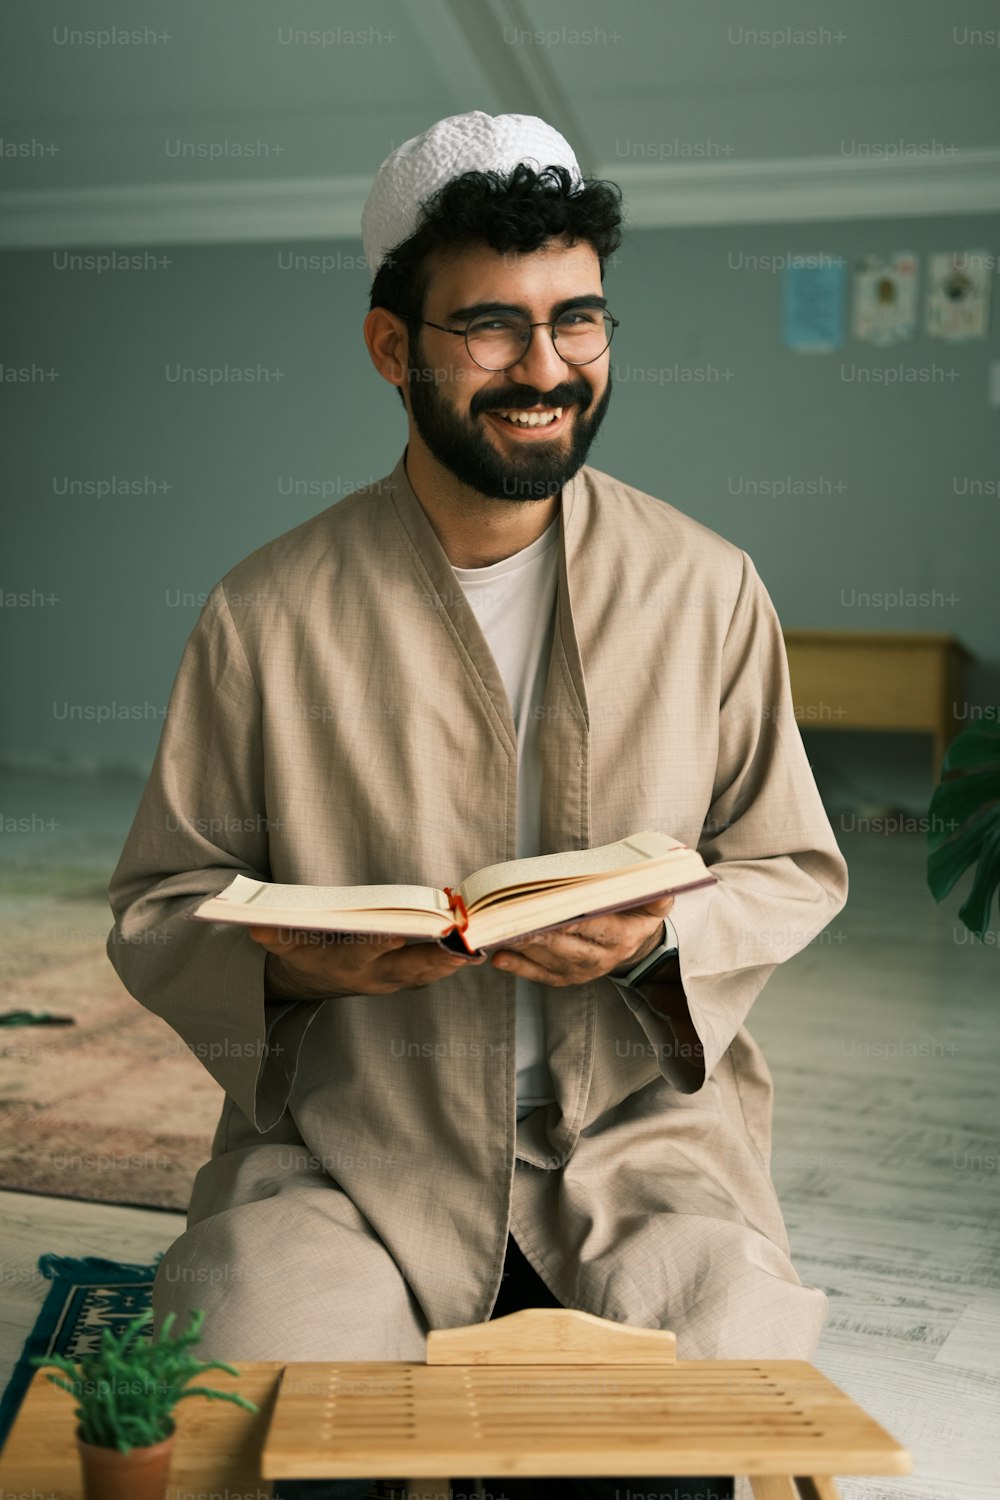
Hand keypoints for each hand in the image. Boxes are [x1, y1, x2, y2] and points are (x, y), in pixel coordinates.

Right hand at [247, 926, 483, 998]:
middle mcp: (372, 976)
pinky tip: (479, 947)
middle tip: (463, 946)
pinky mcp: (406, 980)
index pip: (363, 951)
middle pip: (409, 969)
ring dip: (454, 962)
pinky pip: (435, 973)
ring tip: (480, 945)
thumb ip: (273, 936)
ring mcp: (392, 981)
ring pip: (428, 974)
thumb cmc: (302, 951)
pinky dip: (456, 962)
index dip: (378, 943)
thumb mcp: (282, 944)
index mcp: (344, 963)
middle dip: (436, 958)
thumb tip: (255, 926)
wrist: (312, 980)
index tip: (398, 934)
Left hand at [488, 895, 674, 988]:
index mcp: (623, 937)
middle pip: (569, 948)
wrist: (635, 943)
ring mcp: (582, 971)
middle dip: (543, 936)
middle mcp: (602, 958)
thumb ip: (657, 892)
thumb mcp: (655, 900)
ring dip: (525, 948)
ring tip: (503, 933)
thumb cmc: (637, 912)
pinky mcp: (565, 977)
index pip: (598, 928)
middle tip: (518, 922)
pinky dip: (519, 966)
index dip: (576, 922)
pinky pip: (540, 974)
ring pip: (551, 961)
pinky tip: (500, 956)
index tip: (555, 912)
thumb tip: (660, 882)